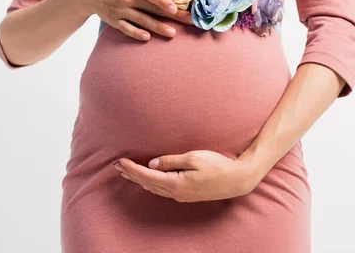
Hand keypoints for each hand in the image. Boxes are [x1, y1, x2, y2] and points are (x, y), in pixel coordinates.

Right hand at [78, 0, 194, 40]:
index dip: (163, 0)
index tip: (175, 8)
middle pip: (152, 8)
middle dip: (173, 15)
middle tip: (189, 21)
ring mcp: (120, 11)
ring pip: (143, 21)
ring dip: (158, 28)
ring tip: (173, 33)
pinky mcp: (115, 21)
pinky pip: (127, 29)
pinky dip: (136, 33)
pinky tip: (147, 37)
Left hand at [113, 150, 261, 201]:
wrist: (237, 180)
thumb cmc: (218, 166)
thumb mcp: (194, 158)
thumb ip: (171, 161)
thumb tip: (153, 163)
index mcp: (176, 183)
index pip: (147, 176)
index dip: (132, 169)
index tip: (120, 162)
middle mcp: (176, 192)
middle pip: (148, 184)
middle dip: (131, 175)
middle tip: (116, 167)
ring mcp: (182, 195)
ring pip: (154, 188)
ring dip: (140, 180)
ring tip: (127, 173)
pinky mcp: (187, 194)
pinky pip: (163, 190)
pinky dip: (151, 183)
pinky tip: (148, 180)